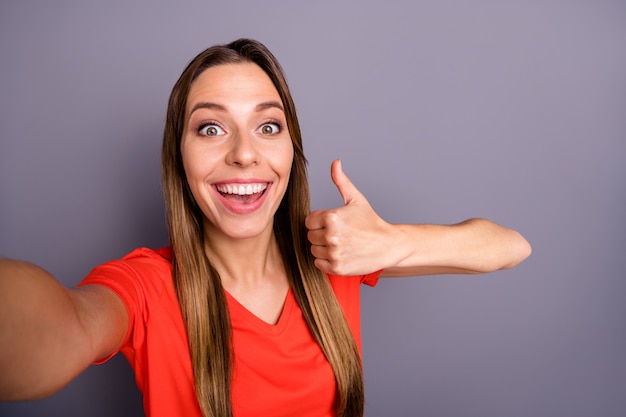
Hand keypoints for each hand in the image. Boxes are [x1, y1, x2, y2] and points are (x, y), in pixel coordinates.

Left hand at [305, 160, 396, 275]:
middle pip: (310, 236)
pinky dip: (326, 261)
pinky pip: (319, 264)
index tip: (334, 223)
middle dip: (321, 234)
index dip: (320, 222)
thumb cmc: (371, 222)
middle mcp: (331, 236)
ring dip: (323, 248)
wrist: (388, 244)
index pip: (309, 221)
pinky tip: (340, 254)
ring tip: (340, 244)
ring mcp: (334, 253)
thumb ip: (341, 181)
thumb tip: (335, 162)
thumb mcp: (356, 199)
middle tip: (339, 234)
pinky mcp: (337, 267)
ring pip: (314, 250)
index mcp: (332, 217)